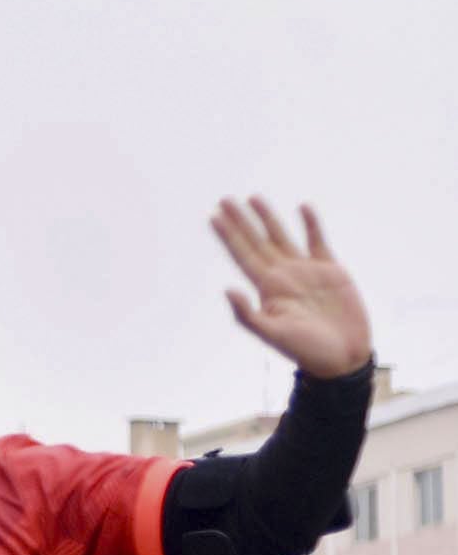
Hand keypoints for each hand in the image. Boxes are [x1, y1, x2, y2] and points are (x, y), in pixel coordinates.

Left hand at [212, 198, 371, 379]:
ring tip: (253, 198)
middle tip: (224, 199)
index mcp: (267, 288)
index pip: (242, 255)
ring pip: (281, 237)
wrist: (342, 356)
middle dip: (240, 221)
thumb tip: (226, 289)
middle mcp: (283, 275)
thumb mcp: (273, 334)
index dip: (228, 236)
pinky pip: (317, 241)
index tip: (213, 217)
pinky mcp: (330, 270)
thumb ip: (248, 314)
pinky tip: (301, 207)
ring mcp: (305, 271)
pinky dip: (310, 224)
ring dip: (267, 218)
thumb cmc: (306, 350)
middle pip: (256, 241)